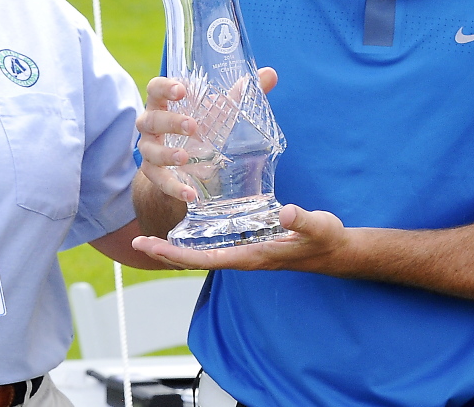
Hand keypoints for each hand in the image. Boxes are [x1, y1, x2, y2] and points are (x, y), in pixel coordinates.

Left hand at [131, 203, 350, 273]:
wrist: (337, 250)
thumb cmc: (326, 238)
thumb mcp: (317, 225)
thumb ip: (301, 219)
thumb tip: (285, 212)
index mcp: (254, 256)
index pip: (207, 259)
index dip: (178, 254)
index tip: (152, 246)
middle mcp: (244, 257)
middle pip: (196, 261)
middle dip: (165, 253)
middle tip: (136, 241)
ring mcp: (245, 253)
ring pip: (202, 255)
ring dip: (174, 249)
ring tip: (148, 240)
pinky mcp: (249, 245)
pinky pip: (214, 248)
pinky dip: (193, 243)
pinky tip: (183, 233)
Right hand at [135, 68, 278, 204]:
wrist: (186, 164)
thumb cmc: (202, 127)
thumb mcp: (219, 111)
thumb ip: (241, 94)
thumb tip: (270, 74)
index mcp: (164, 103)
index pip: (155, 88)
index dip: (164, 87)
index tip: (182, 90)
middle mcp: (151, 125)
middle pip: (151, 119)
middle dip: (171, 122)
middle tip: (193, 126)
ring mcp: (149, 149)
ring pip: (149, 150)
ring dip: (166, 154)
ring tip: (185, 158)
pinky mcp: (153, 174)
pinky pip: (157, 181)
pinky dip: (172, 187)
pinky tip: (190, 194)